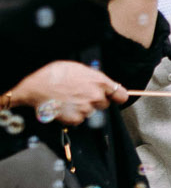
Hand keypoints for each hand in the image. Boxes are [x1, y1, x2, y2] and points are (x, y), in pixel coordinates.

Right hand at [0, 61, 125, 122]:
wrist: (33, 86)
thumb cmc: (53, 74)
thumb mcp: (78, 68)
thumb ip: (93, 77)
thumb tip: (102, 83)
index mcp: (100, 82)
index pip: (121, 95)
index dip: (117, 96)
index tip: (114, 97)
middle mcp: (96, 96)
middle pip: (104, 104)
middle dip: (95, 101)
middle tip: (80, 95)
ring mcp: (86, 109)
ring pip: (91, 112)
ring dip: (82, 108)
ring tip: (68, 99)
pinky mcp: (75, 119)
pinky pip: (79, 119)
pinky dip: (72, 116)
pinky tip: (64, 107)